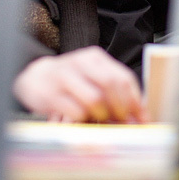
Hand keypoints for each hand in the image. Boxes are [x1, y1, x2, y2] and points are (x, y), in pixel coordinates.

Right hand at [12, 46, 146, 122]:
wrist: (36, 78)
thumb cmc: (70, 81)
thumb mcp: (91, 77)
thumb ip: (113, 90)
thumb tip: (138, 114)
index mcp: (94, 58)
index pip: (122, 76)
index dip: (135, 100)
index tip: (142, 118)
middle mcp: (79, 62)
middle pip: (110, 84)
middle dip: (121, 107)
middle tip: (123, 121)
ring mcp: (64, 77)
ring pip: (94, 98)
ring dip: (102, 114)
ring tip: (102, 120)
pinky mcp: (50, 94)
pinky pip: (76, 111)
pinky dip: (84, 120)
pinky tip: (82, 119)